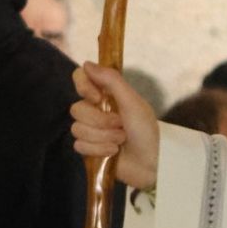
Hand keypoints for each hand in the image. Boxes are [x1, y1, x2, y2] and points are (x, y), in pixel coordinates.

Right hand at [70, 63, 159, 189]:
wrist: (150, 164)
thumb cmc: (146, 130)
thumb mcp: (133, 102)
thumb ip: (112, 81)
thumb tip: (87, 63)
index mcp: (106, 94)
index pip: (80, 78)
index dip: (84, 86)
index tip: (97, 97)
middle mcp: (95, 109)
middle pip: (76, 108)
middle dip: (100, 121)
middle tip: (120, 126)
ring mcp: (90, 130)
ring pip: (77, 129)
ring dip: (102, 137)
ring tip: (120, 141)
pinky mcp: (88, 149)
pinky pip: (79, 145)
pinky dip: (98, 150)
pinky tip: (112, 152)